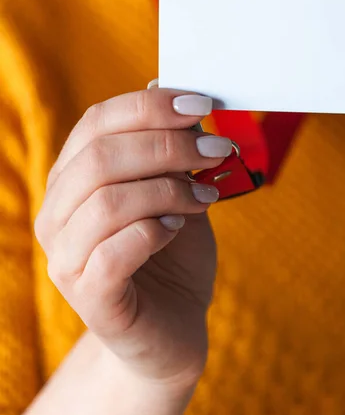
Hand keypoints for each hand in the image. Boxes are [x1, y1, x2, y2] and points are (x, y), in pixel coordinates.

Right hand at [34, 87, 231, 386]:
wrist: (173, 327)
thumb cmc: (173, 255)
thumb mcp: (175, 190)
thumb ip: (167, 148)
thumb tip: (164, 88)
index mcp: (72, 179)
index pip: (96, 124)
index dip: (148, 107)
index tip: (201, 104)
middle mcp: (57, 215)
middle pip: (101, 158)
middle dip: (168, 146)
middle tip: (217, 151)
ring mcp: (65, 259)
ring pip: (107, 201)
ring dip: (168, 190)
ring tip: (206, 198)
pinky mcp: (88, 299)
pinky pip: (113, 253)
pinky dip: (154, 231)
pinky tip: (178, 228)